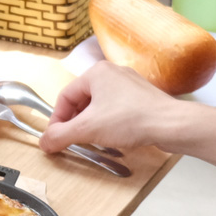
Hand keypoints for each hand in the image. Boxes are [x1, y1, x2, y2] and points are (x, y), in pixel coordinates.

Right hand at [41, 61, 191, 155]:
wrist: (171, 125)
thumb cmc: (131, 120)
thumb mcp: (88, 129)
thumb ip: (61, 135)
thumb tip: (44, 142)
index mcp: (96, 72)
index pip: (65, 97)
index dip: (57, 120)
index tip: (55, 138)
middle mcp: (112, 73)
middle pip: (82, 100)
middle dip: (75, 122)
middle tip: (72, 140)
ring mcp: (129, 85)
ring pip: (100, 105)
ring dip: (92, 124)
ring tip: (92, 140)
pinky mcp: (142, 98)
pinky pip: (117, 109)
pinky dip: (109, 123)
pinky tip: (113, 137)